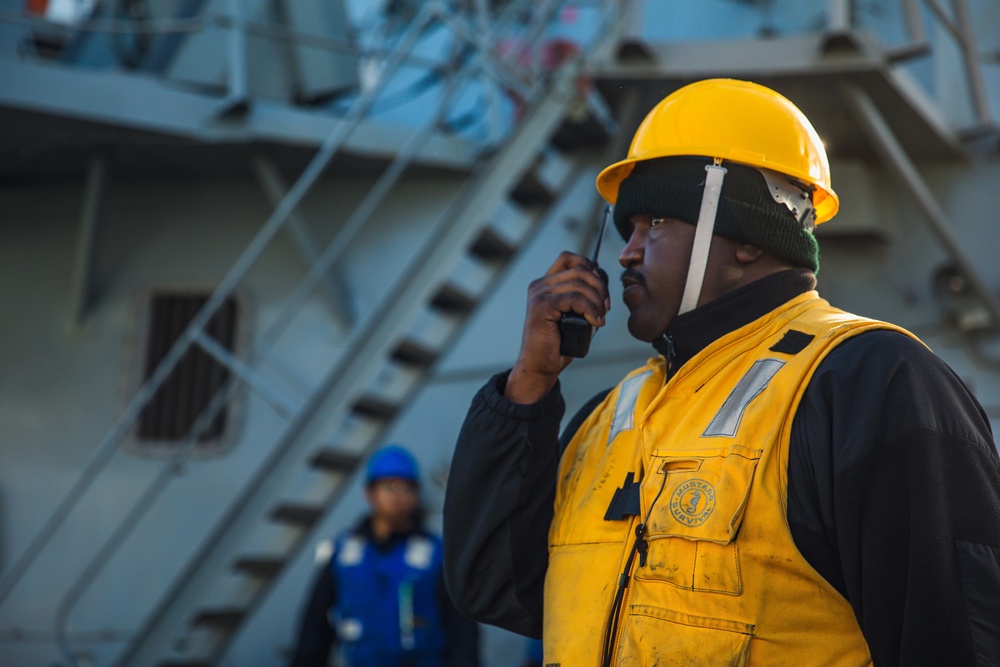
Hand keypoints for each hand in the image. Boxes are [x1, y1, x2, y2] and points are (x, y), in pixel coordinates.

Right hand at [505, 251, 609, 403]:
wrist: (541, 365)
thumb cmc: (559, 342)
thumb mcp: (574, 313)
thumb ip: (584, 295)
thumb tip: (602, 278)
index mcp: (546, 283)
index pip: (569, 258)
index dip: (590, 267)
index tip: (602, 289)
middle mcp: (540, 285)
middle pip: (579, 269)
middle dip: (600, 286)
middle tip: (606, 307)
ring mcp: (539, 294)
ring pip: (579, 284)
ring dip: (597, 301)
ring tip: (600, 318)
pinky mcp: (542, 306)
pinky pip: (574, 298)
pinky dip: (590, 309)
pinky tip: (595, 322)